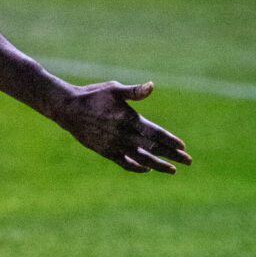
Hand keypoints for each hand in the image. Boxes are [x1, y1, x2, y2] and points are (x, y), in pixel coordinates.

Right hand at [54, 81, 191, 173]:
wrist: (67, 109)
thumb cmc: (93, 95)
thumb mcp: (114, 89)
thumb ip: (135, 91)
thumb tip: (152, 86)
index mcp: (128, 119)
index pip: (155, 133)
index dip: (170, 141)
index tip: (183, 147)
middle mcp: (123, 135)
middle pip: (152, 148)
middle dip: (171, 155)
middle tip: (188, 161)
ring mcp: (114, 145)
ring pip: (141, 159)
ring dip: (158, 165)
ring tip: (172, 170)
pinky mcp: (105, 151)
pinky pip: (124, 163)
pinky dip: (137, 167)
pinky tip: (146, 168)